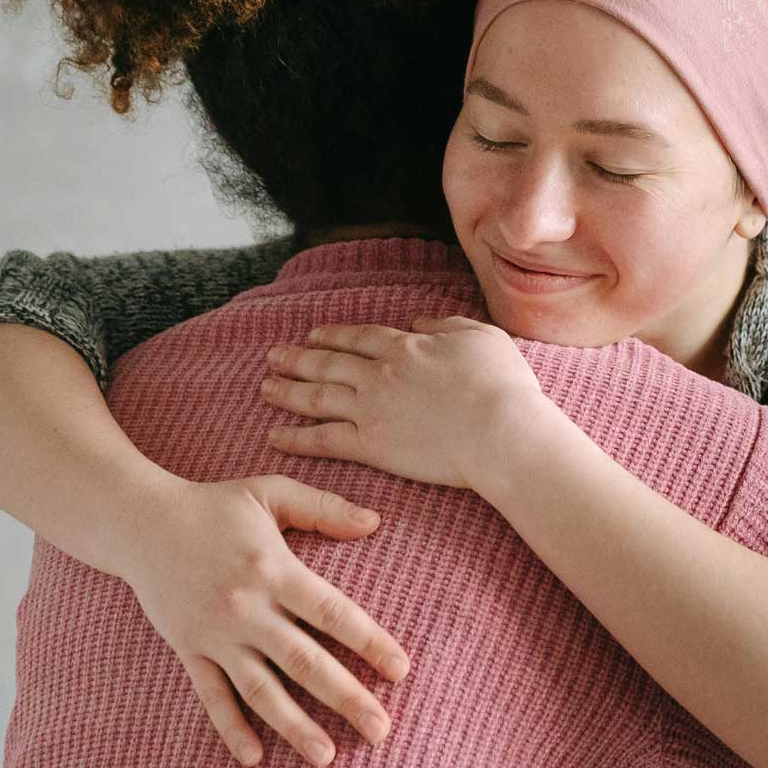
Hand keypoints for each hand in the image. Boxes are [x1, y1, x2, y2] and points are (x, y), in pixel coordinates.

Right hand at [110, 474, 413, 767]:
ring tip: (327, 757)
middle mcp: (247, 608)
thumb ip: (324, 508)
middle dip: (346, 698)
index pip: (332, 613)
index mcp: (274, 569)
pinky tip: (254, 758)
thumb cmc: (213, 506)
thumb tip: (376, 522)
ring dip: (295, 726)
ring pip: (261, 689)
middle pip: (305, 662)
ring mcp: (216, 635)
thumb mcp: (270, 492)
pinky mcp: (189, 650)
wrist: (138, 522)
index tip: (401, 671)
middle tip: (381, 730)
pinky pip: (212, 696)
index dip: (370, 643)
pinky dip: (231, 728)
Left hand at [260, 316, 553, 499]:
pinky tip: (275, 434)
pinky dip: (296, 437)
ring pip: (316, 397)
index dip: (333, 335)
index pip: (359, 337)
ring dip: (287, 391)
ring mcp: (371, 410)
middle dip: (297, 358)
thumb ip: (447, 324)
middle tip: (273, 356)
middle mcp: (379, 374)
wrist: (501, 431)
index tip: (314, 334)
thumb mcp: (482, 336)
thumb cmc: (502, 384)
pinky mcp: (371, 446)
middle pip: (328, 363)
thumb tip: (420, 322)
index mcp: (406, 346)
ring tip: (265, 388)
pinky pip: (323, 439)